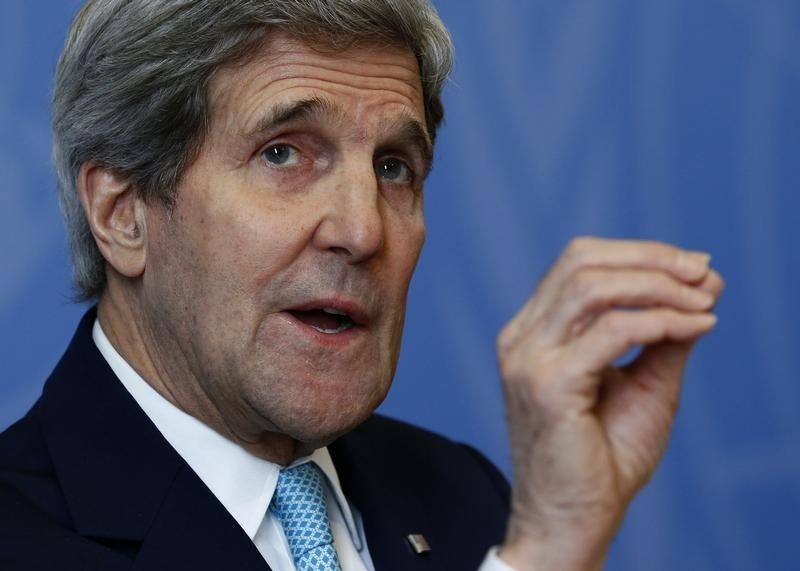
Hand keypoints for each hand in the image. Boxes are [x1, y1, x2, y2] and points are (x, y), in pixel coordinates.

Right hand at [496, 237, 723, 570]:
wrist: (574, 520)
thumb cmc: (602, 458)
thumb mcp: (644, 382)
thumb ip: (664, 334)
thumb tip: (702, 285)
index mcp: (534, 331)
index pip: (578, 263)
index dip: (639, 254)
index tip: (695, 269)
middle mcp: (522, 337)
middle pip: (581, 260)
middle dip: (651, 258)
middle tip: (704, 274)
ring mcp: (528, 358)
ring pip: (592, 285)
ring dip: (659, 285)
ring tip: (703, 301)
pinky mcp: (548, 384)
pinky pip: (612, 330)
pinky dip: (661, 321)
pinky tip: (696, 328)